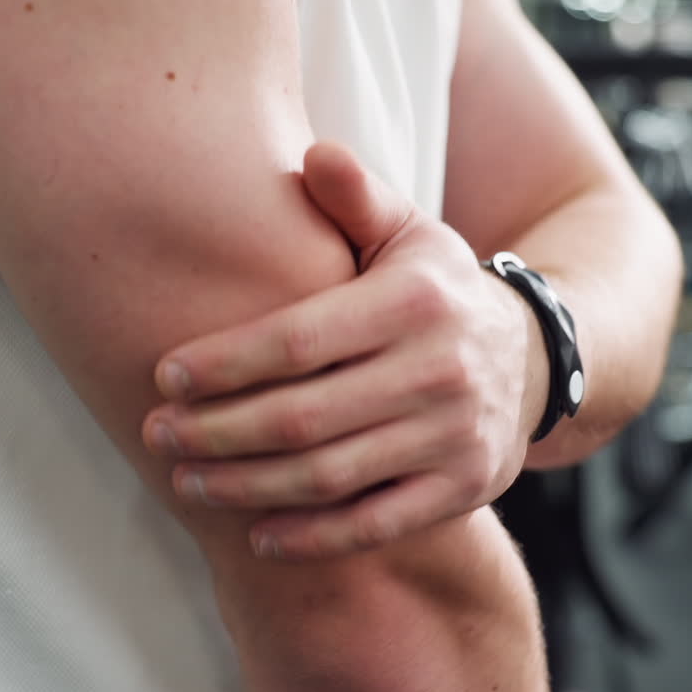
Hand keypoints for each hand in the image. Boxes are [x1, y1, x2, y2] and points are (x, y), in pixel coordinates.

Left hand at [143, 141, 547, 559]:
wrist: (534, 357)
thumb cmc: (439, 292)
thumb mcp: (411, 233)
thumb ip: (357, 199)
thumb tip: (313, 153)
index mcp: (414, 301)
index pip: (299, 338)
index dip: (225, 363)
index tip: (164, 375)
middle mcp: (441, 369)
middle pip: (302, 416)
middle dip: (215, 432)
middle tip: (156, 434)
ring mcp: (455, 435)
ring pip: (329, 476)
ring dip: (245, 487)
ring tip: (186, 482)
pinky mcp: (465, 488)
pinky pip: (376, 524)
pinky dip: (312, 537)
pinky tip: (257, 535)